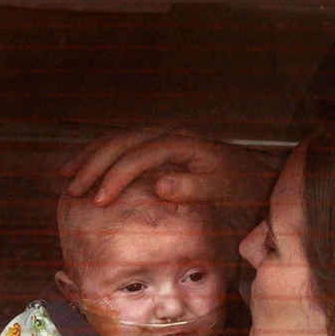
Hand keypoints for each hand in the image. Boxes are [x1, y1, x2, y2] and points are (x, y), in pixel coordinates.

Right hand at [62, 126, 284, 227]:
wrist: (265, 180)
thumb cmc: (247, 189)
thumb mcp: (227, 190)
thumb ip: (196, 187)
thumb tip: (160, 186)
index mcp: (184, 143)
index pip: (139, 155)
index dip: (116, 177)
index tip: (98, 201)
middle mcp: (173, 134)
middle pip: (123, 142)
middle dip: (95, 164)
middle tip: (74, 190)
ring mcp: (167, 138)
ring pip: (120, 140)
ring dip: (93, 157)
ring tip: (69, 177)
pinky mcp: (165, 148)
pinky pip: (127, 147)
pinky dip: (105, 157)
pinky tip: (91, 170)